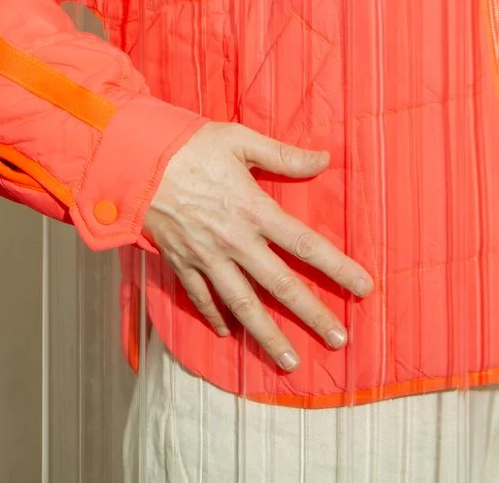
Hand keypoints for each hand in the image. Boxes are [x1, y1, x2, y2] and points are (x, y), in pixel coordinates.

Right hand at [145, 122, 372, 371]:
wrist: (134, 159)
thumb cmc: (189, 144)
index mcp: (253, 209)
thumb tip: (324, 158)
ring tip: (289, 360)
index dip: (337, 267)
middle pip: (280, 285)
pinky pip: (201, 298)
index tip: (364, 288)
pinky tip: (228, 333)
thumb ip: (282, 154)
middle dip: (312, 314)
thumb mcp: (238, 139)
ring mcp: (206, 256)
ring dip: (267, 334)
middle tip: (338, 340)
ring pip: (242, 304)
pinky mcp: (181, 262)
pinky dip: (215, 317)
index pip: (305, 244)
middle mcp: (234, 240)